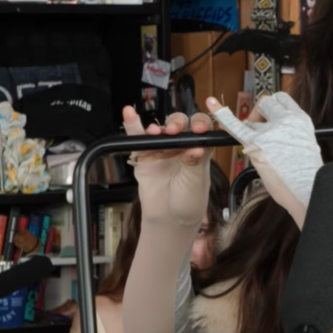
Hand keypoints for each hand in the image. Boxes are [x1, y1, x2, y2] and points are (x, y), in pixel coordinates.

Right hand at [123, 105, 213, 227]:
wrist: (169, 219)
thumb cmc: (189, 201)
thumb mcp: (196, 183)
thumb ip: (195, 164)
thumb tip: (196, 148)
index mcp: (199, 150)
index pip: (202, 130)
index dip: (202, 124)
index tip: (200, 127)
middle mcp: (182, 146)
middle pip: (181, 126)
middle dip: (178, 124)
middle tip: (175, 131)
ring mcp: (162, 150)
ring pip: (161, 131)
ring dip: (158, 128)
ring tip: (155, 132)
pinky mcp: (144, 156)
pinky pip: (138, 138)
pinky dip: (133, 125)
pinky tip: (129, 113)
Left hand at [207, 93, 322, 225]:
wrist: (309, 190)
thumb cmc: (308, 177)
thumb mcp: (307, 147)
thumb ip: (292, 136)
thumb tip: (280, 136)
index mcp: (301, 119)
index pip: (281, 100)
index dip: (274, 108)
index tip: (271, 116)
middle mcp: (285, 119)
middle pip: (265, 104)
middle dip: (260, 115)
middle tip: (263, 133)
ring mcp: (270, 130)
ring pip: (251, 118)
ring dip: (250, 127)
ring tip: (259, 145)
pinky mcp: (256, 143)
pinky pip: (235, 126)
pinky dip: (222, 115)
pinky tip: (212, 105)